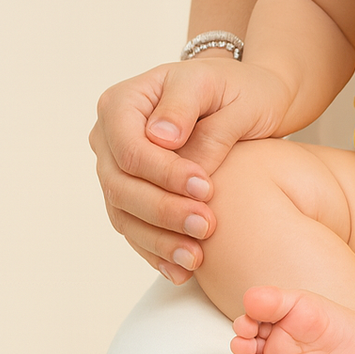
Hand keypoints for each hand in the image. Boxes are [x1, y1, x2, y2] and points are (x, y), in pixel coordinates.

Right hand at [90, 57, 291, 282]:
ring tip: (196, 257)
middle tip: (207, 226)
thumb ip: (187, 107)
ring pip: (123, 213)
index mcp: (124, 102)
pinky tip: (182, 270)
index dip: (164, 173)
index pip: (131, 147)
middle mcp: (109, 137)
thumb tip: (160, 137)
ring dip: (159, 239)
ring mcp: (116, 169)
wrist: (245, 104)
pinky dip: (156, 251)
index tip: (206, 187)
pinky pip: (134, 229)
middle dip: (164, 211)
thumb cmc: (234, 87)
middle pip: (121, 184)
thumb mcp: (217, 83)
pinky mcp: (131, 196)